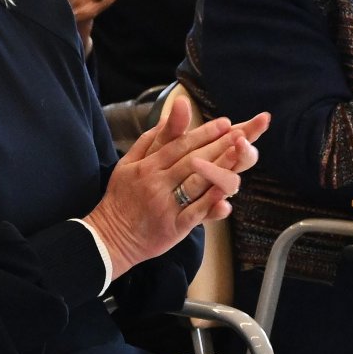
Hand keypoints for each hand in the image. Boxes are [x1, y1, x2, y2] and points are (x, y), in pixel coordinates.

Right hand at [83, 104, 270, 279]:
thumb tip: (164, 117)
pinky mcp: (173, 227)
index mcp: (147, 167)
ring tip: (239, 154)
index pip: (179, 145)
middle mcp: (156, 183)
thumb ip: (148, 141)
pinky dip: (211, 203)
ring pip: (196, 184)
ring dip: (219, 168)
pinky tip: (227, 194)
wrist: (111, 236)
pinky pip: (195, 213)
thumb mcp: (127, 164)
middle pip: (191, 160)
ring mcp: (165, 206)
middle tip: (240, 133)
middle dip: (218, 145)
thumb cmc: (121, 198)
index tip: (224, 123)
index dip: (203, 134)